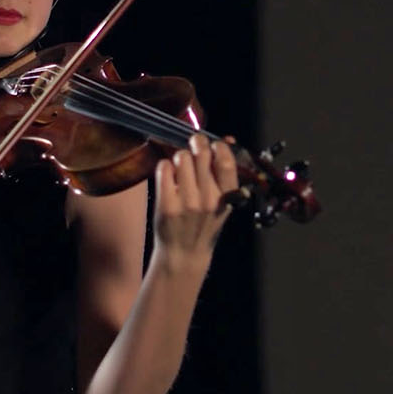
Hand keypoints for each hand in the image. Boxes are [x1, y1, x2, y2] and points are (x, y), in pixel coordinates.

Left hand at [153, 133, 238, 259]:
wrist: (183, 254)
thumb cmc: (203, 224)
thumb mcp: (222, 202)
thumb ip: (224, 174)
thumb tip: (228, 139)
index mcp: (228, 198)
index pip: (226, 162)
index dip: (218, 146)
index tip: (213, 145)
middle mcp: (209, 199)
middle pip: (202, 154)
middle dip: (196, 144)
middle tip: (192, 145)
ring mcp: (188, 202)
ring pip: (182, 158)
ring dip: (179, 157)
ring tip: (180, 167)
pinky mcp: (167, 204)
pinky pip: (164, 168)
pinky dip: (164, 167)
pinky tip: (168, 176)